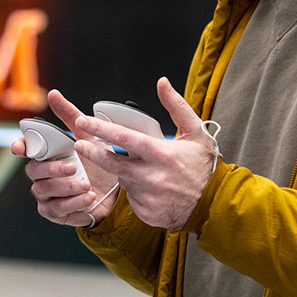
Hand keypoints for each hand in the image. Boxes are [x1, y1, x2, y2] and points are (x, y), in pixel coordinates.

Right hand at [10, 89, 118, 227]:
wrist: (115, 190)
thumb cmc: (96, 160)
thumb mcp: (88, 135)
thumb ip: (70, 115)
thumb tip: (53, 93)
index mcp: (45, 153)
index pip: (24, 148)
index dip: (19, 147)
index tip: (19, 148)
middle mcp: (41, 173)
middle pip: (33, 170)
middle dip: (53, 168)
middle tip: (73, 166)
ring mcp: (45, 193)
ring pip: (44, 190)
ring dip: (66, 187)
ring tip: (87, 184)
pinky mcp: (54, 212)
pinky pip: (56, 208)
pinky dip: (73, 203)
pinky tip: (88, 197)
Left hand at [74, 77, 215, 230]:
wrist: (214, 203)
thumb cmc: (203, 165)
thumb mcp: (196, 131)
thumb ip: (176, 105)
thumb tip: (162, 83)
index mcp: (163, 154)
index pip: (124, 139)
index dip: (101, 129)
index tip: (84, 121)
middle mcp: (154, 177)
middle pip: (112, 163)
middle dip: (92, 152)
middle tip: (82, 144)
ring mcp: (149, 197)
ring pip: (122, 179)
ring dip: (122, 171)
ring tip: (139, 167)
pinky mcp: (147, 213)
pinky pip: (131, 198)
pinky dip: (134, 189)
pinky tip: (149, 186)